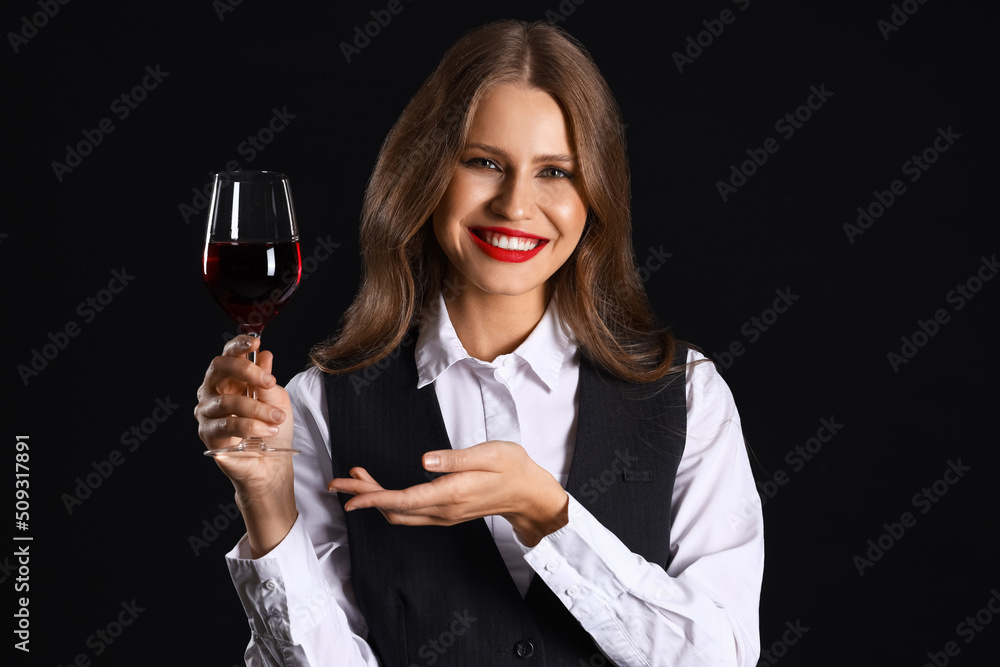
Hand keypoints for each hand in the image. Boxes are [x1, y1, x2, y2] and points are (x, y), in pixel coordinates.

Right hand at [194, 334, 296, 555]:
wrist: (271, 465)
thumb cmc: (273, 429)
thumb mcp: (277, 399)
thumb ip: (268, 379)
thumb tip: (265, 355)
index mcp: (229, 380)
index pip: (227, 355)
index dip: (238, 345)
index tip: (255, 342)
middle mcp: (212, 393)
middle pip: (219, 369)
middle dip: (246, 371)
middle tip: (268, 382)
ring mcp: (207, 414)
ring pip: (227, 401)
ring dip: (257, 408)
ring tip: (278, 417)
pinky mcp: (209, 436)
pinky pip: (227, 426)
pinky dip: (251, 426)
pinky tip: (267, 429)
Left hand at [327, 441, 568, 546]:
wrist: (529, 494)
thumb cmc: (512, 468)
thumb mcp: (489, 454)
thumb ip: (455, 459)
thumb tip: (424, 460)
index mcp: (451, 494)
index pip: (403, 500)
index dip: (372, 498)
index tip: (348, 495)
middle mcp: (443, 510)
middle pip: (393, 510)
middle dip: (363, 497)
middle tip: (337, 484)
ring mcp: (443, 515)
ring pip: (399, 513)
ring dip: (374, 498)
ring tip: (354, 479)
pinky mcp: (445, 513)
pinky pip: (410, 513)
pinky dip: (389, 500)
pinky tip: (381, 487)